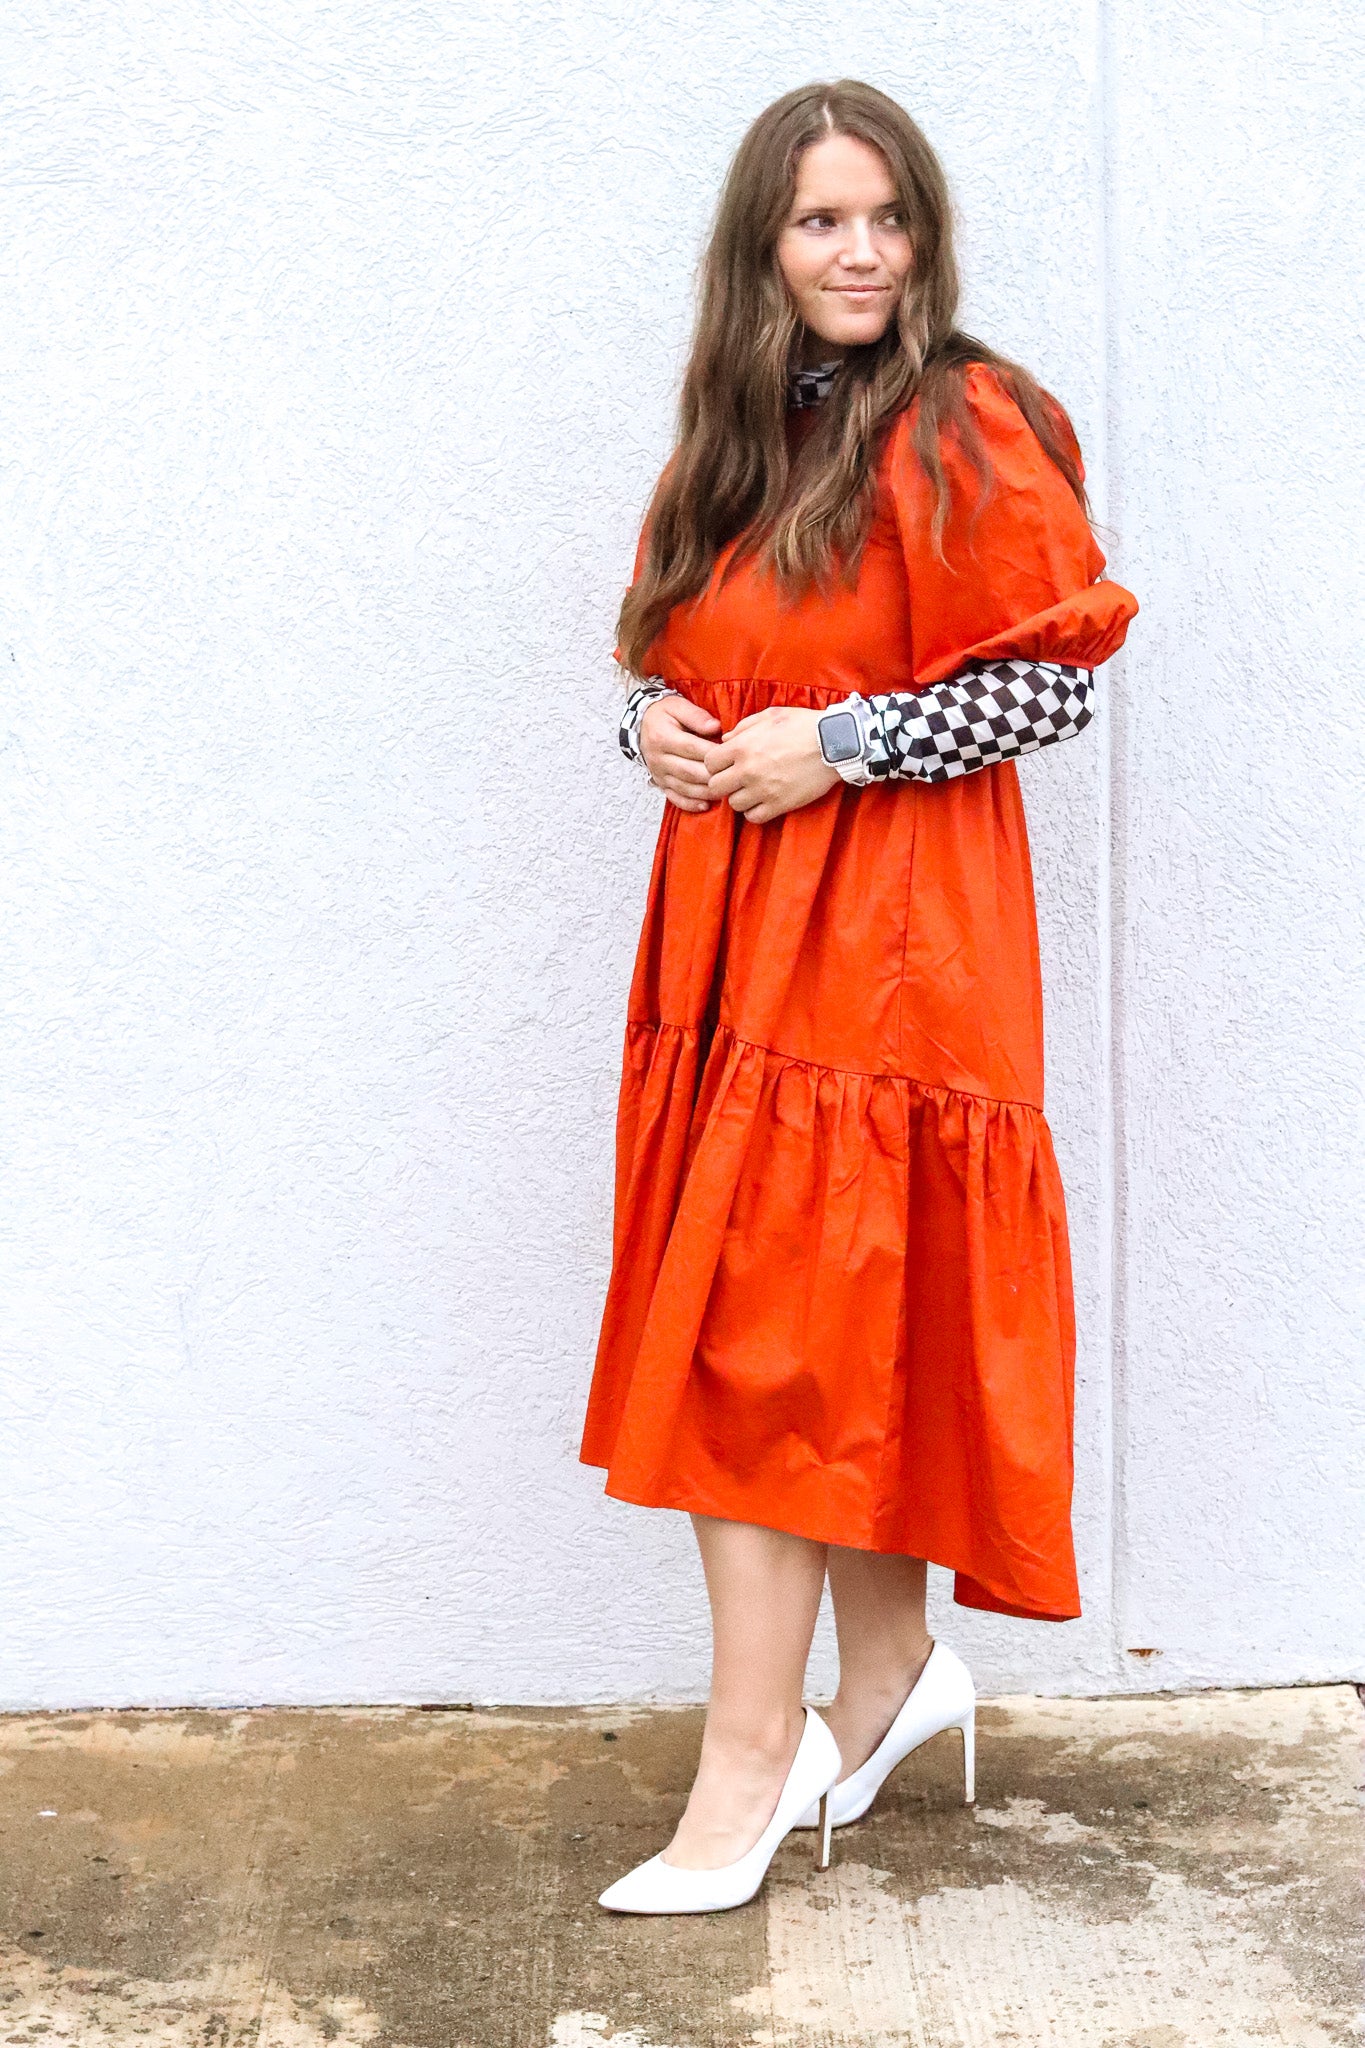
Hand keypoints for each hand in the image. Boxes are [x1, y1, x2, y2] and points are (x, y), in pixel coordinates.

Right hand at [639, 694, 723, 811]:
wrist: (642, 725)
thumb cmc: (664, 715)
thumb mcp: (678, 706)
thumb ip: (696, 716)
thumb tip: (716, 727)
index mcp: (662, 737)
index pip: (691, 747)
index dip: (712, 753)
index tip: (731, 755)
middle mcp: (659, 759)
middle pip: (689, 771)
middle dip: (712, 775)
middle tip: (733, 776)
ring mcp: (659, 774)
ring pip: (685, 788)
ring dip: (706, 792)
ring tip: (725, 791)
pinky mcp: (661, 784)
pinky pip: (675, 798)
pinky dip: (690, 804)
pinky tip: (705, 805)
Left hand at [703, 706, 840, 824]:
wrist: (835, 743)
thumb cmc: (803, 725)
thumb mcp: (771, 716)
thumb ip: (743, 727)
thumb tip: (725, 739)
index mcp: (742, 746)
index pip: (709, 763)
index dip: (716, 764)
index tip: (726, 764)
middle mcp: (748, 770)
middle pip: (715, 787)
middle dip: (723, 783)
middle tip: (736, 779)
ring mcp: (763, 790)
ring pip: (734, 804)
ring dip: (740, 797)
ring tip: (752, 790)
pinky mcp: (779, 805)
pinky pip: (754, 817)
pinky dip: (755, 811)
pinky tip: (763, 801)